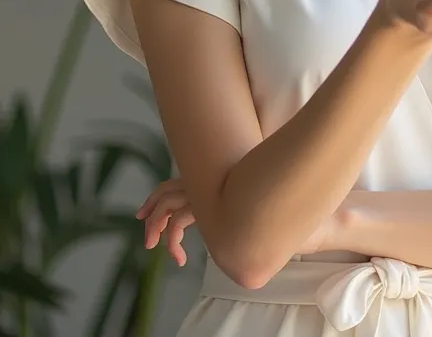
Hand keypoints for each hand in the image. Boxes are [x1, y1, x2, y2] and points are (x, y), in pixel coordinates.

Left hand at [136, 179, 343, 262]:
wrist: (281, 199)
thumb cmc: (270, 204)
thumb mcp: (249, 206)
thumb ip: (238, 208)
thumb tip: (237, 221)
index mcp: (210, 178)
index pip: (177, 183)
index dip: (159, 196)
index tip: (146, 211)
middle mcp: (203, 182)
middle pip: (166, 191)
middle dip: (151, 210)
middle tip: (146, 233)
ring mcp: (203, 192)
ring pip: (168, 207)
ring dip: (157, 227)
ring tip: (155, 248)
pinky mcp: (205, 206)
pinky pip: (178, 225)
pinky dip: (173, 243)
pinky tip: (182, 259)